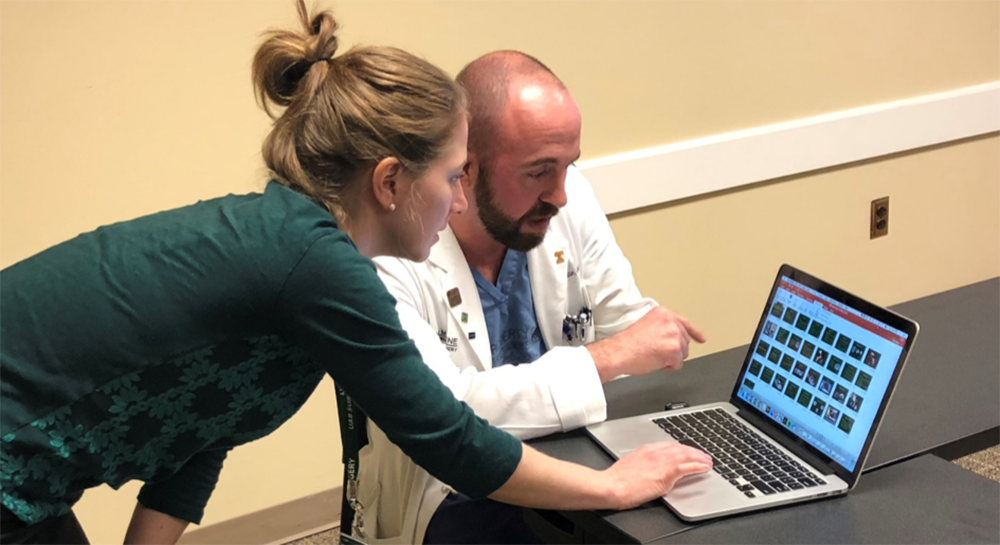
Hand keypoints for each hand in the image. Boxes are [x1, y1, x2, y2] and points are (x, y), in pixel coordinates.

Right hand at [589, 306, 706, 381]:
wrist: (619, 352)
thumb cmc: (627, 343)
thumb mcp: (646, 325)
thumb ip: (663, 328)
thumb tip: (673, 339)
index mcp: (663, 313)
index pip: (684, 323)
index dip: (694, 333)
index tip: (702, 338)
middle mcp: (670, 321)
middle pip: (685, 340)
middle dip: (674, 349)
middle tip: (657, 351)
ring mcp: (674, 335)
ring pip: (683, 353)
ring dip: (671, 358)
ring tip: (654, 355)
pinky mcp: (674, 349)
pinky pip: (678, 364)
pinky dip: (668, 366)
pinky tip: (656, 361)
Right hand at [604, 441, 712, 508]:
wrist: (611, 486)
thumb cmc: (616, 481)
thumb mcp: (630, 466)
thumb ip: (643, 464)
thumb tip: (650, 470)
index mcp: (646, 450)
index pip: (669, 445)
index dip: (681, 448)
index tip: (687, 451)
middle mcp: (655, 452)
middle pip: (680, 448)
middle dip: (693, 451)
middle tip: (703, 455)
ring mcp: (661, 461)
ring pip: (686, 455)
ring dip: (699, 457)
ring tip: (708, 461)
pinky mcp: (666, 473)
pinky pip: (687, 466)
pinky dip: (698, 466)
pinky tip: (704, 468)